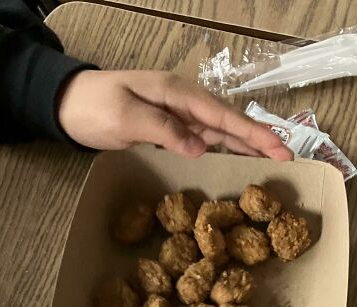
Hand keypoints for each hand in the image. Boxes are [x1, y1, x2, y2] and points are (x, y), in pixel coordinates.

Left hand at [57, 69, 291, 159]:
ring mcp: (179, 116)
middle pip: (230, 123)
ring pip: (222, 133)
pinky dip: (228, 150)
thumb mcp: (125, 117)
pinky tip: (241, 161)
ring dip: (248, 147)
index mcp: (177, 94)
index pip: (223, 116)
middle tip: (289, 160)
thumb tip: (199, 149)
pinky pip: (207, 140)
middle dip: (260, 140)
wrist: (66, 105)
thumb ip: (163, 130)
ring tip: (275, 162)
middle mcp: (184, 103)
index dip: (253, 134)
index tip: (279, 149)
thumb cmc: (94, 107)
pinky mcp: (171, 130)